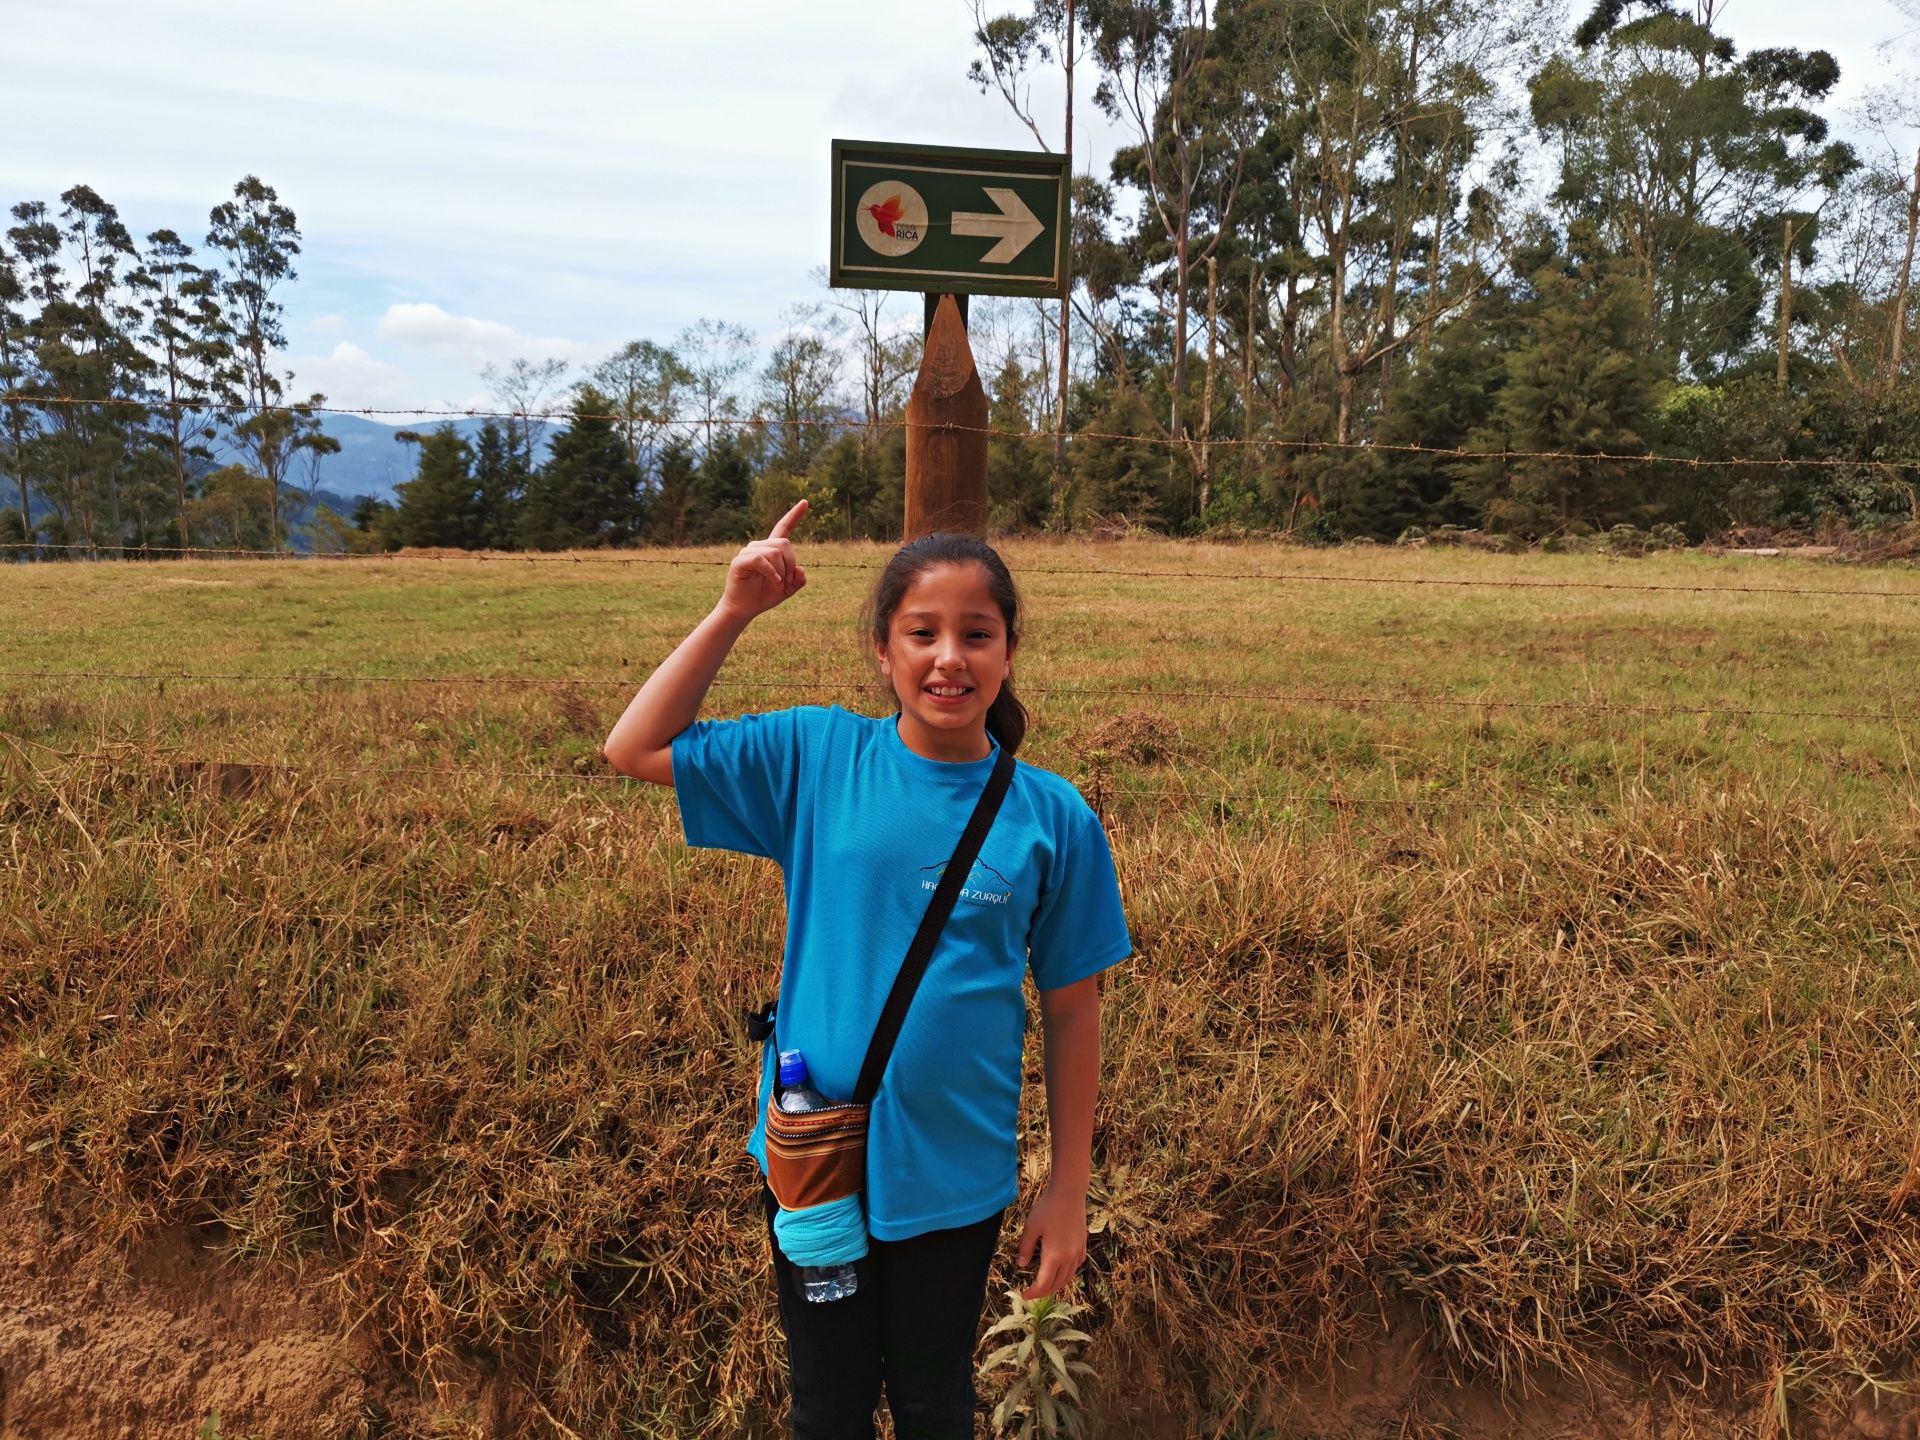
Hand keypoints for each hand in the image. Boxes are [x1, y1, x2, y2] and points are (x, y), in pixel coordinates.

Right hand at [718, 500, 808, 622]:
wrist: (744, 609)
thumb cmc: (763, 596)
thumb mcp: (787, 589)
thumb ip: (798, 580)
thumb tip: (801, 569)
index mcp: (771, 549)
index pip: (783, 527)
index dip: (795, 515)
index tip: (805, 502)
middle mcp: (759, 546)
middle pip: (784, 544)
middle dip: (790, 564)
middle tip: (786, 581)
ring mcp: (748, 552)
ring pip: (774, 552)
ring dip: (781, 571)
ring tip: (777, 584)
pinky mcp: (740, 561)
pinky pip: (760, 559)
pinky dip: (771, 572)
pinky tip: (775, 582)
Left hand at [1015, 1183, 1086, 1300]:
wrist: (1069, 1194)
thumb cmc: (1047, 1209)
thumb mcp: (1031, 1228)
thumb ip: (1025, 1249)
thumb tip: (1021, 1265)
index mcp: (1054, 1256)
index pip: (1043, 1284)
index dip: (1033, 1293)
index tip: (1024, 1296)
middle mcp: (1068, 1258)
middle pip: (1057, 1284)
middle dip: (1044, 1292)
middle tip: (1032, 1293)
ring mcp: (1078, 1251)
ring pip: (1068, 1277)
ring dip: (1056, 1285)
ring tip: (1046, 1285)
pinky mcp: (1083, 1244)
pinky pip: (1077, 1265)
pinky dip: (1068, 1272)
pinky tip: (1062, 1269)